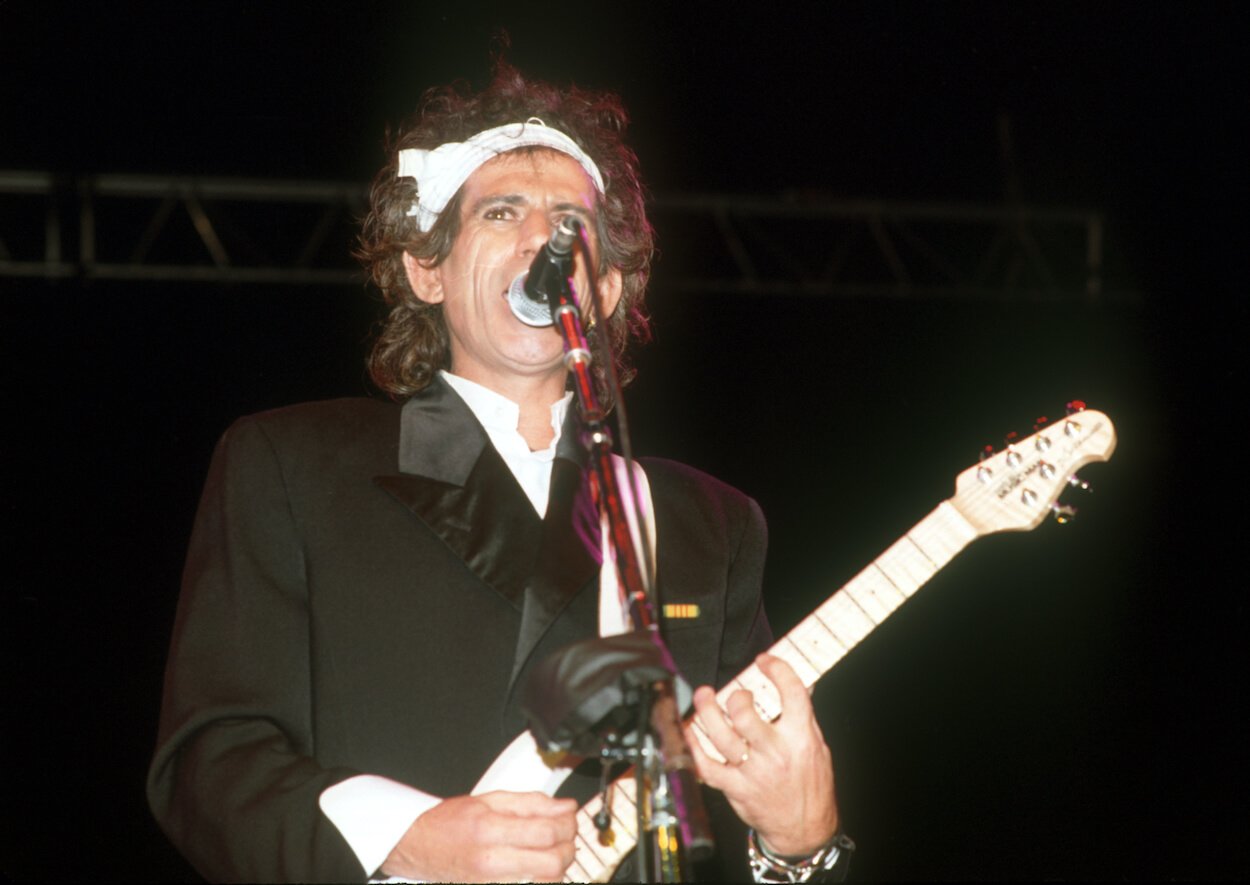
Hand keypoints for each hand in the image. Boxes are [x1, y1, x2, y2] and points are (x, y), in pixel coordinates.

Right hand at [380, 791, 576, 881]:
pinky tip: (540, 867)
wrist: (418, 847)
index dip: (567, 824)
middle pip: (552, 863)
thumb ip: (530, 803)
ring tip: (554, 850)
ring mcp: (492, 884)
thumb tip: (565, 806)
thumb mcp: (489, 801)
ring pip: (546, 882)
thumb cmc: (449, 824)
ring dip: (559, 865)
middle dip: (568, 847)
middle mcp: (492, 862)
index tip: (569, 817)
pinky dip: (543, 880)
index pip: (546, 833)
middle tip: (566, 835)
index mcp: (490, 831)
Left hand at [684, 653, 838, 856]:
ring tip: (703, 696)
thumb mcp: (818, 748)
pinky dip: (693, 746)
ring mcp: (753, 772)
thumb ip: (803, 719)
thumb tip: (794, 685)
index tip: (766, 661)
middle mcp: (776, 753)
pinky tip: (689, 730)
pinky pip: (706, 765)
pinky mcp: (735, 788)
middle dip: (734, 697)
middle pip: (745, 715)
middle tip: (733, 693)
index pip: (792, 693)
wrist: (805, 831)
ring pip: (722, 735)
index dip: (778, 670)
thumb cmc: (812, 787)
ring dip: (707, 711)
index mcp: (801, 739)